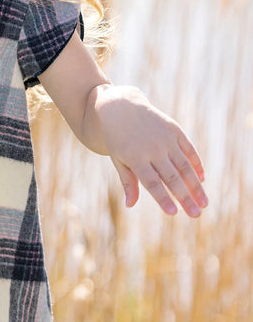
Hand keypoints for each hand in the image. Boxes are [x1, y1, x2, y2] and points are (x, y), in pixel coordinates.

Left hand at [95, 85, 207, 217]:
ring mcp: (165, 139)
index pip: (152, 183)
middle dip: (186, 197)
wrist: (122, 107)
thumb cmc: (118, 139)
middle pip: (172, 177)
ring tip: (204, 203)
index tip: (174, 213)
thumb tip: (130, 205)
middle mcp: (152, 149)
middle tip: (196, 214)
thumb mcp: (118, 160)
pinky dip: (196, 164)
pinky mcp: (174, 130)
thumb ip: (128, 182)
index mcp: (135, 158)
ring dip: (196, 185)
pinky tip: (202, 179)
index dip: (164, 198)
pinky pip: (189, 150)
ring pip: (184, 166)